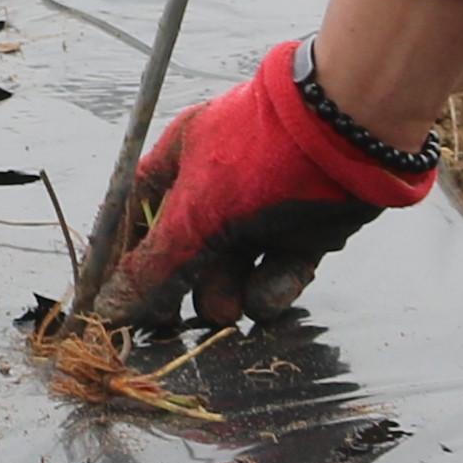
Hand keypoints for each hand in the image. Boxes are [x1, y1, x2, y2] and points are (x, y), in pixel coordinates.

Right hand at [86, 41, 435, 327]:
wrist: (354, 133)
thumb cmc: (262, 159)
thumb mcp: (197, 215)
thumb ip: (153, 268)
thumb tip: (108, 310)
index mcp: (179, 160)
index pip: (133, 216)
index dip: (120, 260)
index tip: (111, 305)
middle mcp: (217, 182)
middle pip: (184, 249)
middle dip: (179, 288)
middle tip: (169, 329)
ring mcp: (263, 207)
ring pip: (232, 266)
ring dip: (227, 293)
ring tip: (229, 311)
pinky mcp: (304, 228)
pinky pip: (276, 269)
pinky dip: (272, 286)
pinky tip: (269, 294)